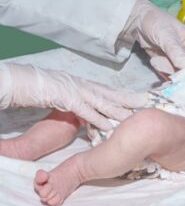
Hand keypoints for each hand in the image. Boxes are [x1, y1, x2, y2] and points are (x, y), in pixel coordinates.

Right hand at [0, 63, 147, 130]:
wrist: (17, 80)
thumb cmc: (37, 87)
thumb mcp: (61, 94)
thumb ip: (75, 103)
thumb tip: (84, 113)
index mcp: (81, 84)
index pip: (106, 91)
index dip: (123, 96)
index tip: (138, 100)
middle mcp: (81, 85)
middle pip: (109, 94)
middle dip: (128, 100)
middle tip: (146, 104)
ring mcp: (74, 90)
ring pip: (101, 101)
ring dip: (118, 110)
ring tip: (135, 118)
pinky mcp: (64, 97)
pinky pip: (84, 110)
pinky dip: (97, 118)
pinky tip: (109, 125)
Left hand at [122, 0, 184, 76]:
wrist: (140, 23)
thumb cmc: (155, 23)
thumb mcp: (165, 34)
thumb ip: (174, 50)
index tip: (176, 74)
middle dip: (175, 73)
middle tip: (160, 64)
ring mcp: (179, 61)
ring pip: (177, 75)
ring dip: (165, 70)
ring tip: (156, 59)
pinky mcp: (170, 66)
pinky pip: (169, 76)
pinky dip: (161, 72)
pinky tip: (155, 61)